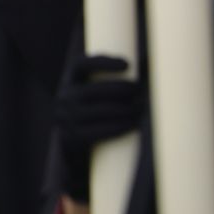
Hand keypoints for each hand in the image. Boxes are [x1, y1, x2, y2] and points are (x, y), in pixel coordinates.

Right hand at [56, 54, 142, 202]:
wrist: (77, 152)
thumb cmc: (97, 115)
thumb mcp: (98, 94)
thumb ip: (118, 78)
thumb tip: (150, 61)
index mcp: (69, 81)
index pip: (80, 64)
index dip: (102, 61)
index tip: (127, 64)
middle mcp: (63, 98)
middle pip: (92, 90)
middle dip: (120, 89)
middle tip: (140, 91)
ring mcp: (64, 119)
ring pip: (96, 111)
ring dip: (122, 109)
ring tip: (141, 108)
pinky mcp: (70, 139)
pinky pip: (96, 132)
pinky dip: (117, 127)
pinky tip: (132, 124)